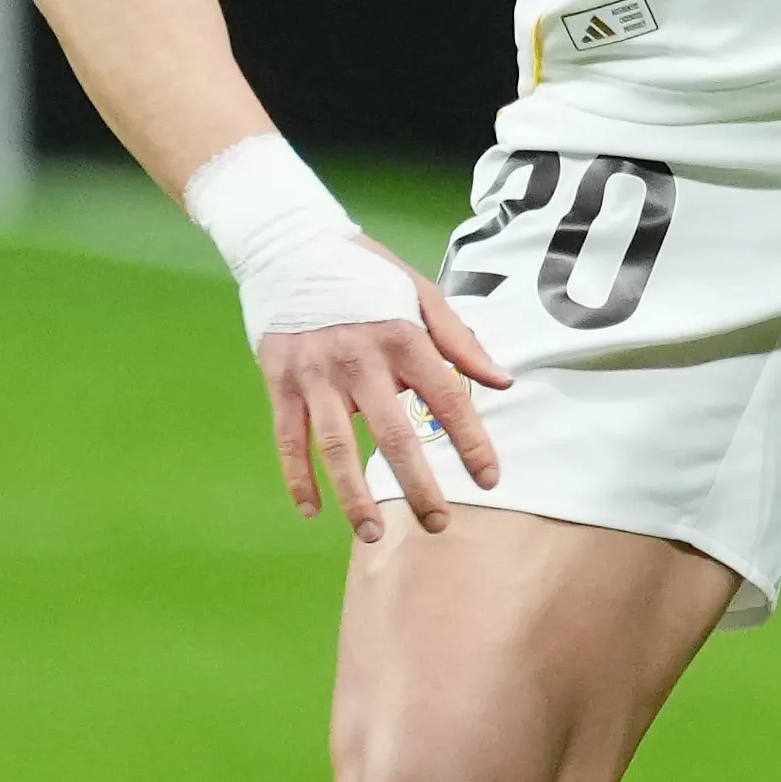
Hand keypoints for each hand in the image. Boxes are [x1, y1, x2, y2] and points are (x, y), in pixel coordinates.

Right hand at [257, 248, 513, 537]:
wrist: (287, 246)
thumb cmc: (363, 274)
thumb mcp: (419, 293)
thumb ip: (460, 340)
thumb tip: (501, 381)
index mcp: (402, 337)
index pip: (447, 399)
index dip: (472, 443)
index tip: (490, 479)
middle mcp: (359, 359)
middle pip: (393, 434)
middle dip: (417, 485)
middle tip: (438, 524)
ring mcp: (314, 374)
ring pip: (334, 447)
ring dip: (353, 495)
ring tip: (373, 535)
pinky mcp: (279, 381)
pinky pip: (288, 438)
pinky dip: (296, 477)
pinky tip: (312, 512)